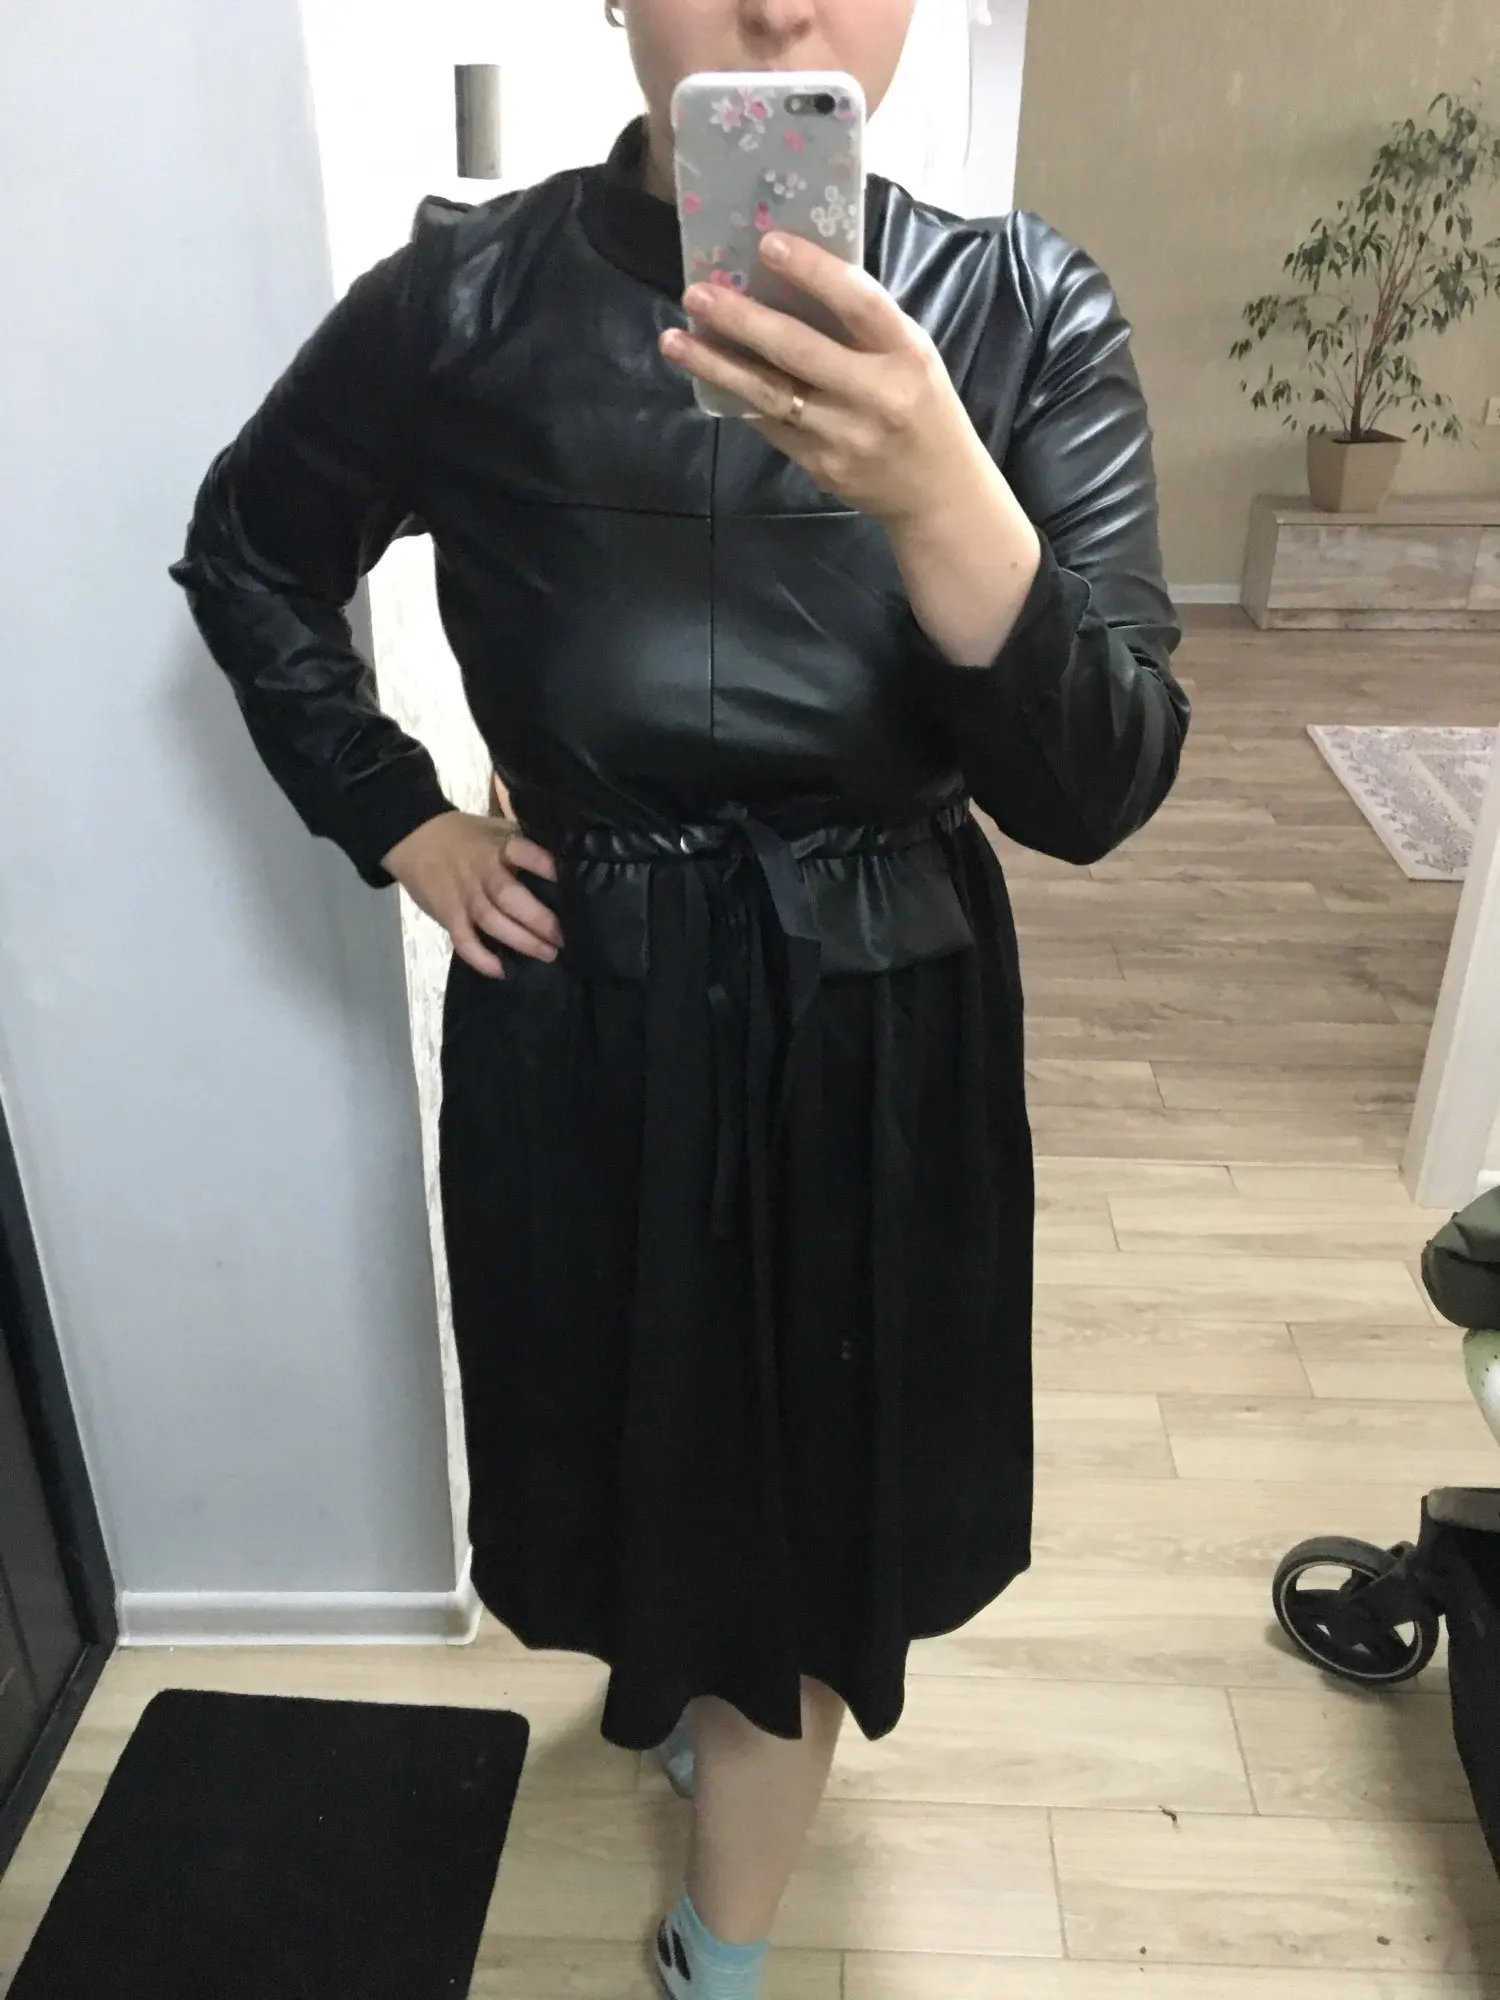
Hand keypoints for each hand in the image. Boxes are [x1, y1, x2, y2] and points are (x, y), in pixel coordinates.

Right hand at [382, 813, 562, 979]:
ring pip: (492, 922)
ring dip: (521, 941)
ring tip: (547, 954)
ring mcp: (464, 896)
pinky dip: (481, 958)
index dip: (541, 864)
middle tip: (563, 937)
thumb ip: (525, 845)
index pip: (521, 852)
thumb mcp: (497, 829)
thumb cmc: (466, 835)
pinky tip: (501, 970)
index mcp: (498, 847)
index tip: (564, 879)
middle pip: (510, 897)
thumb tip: (567, 864)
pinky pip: (464, 941)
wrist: (414, 838)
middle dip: (539, 919)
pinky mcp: (448, 915)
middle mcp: (482, 872)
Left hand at [659, 230, 995, 529]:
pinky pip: (770, 425)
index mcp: (907, 353)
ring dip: (717, 364)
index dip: (812, 271)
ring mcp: (846, 435)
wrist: (941, 495)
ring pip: (770, 393)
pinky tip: (706, 376)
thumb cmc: (922, 409)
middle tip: (697, 293)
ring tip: (675, 339)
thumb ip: (864, 325)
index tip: (767, 243)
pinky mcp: (822, 467)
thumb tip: (792, 278)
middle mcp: (877, 394)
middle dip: (742, 319)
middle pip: (799, 350)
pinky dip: (736, 397)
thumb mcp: (911, 357)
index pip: (858, 302)